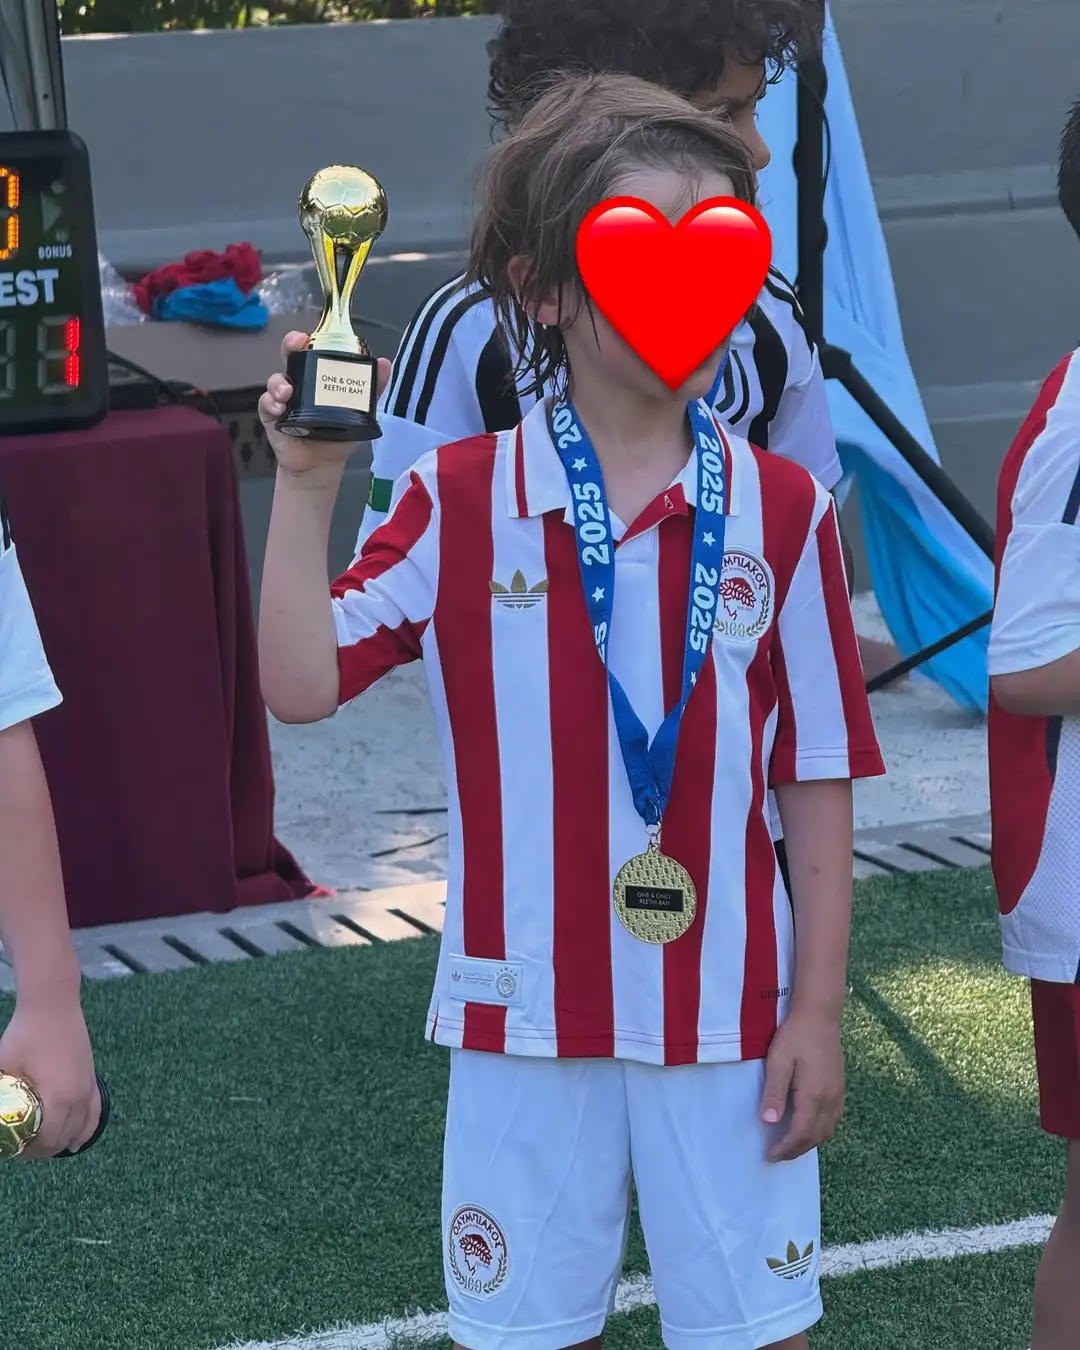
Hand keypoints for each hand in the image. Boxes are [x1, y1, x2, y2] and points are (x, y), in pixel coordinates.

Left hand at [0, 998, 98, 1157]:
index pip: (46, 1141)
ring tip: (41, 1145)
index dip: (27, 1151)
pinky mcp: (92, 1079)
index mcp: (59, 1097)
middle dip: (41, 1150)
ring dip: (61, 1142)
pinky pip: (94, 1113)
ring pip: (81, 1129)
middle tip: (20, 1147)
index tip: (11, 1149)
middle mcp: (79, 1097)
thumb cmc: (25, 1034)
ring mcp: (88, 1087)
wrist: (53, 1005)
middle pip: (62, 1139)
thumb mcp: (2, 1066)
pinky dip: (86, 1130)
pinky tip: (76, 1142)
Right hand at [258, 331, 391, 475]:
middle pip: (290, 356)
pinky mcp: (273, 416)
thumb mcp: (359, 410)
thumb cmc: (340, 433)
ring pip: (276, 380)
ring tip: (287, 392)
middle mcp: (299, 382)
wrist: (322, 464)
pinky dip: (271, 404)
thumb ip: (372, 388)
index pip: (310, 350)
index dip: (306, 339)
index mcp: (318, 376)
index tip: (307, 336)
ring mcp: (283, 398)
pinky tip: (280, 409)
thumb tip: (385, 363)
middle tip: (295, 345)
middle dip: (289, 346)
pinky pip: (266, 405)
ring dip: (279, 383)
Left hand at [759, 1008, 844, 1161]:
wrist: (820, 1015)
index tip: (770, 1156)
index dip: (785, 1148)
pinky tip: (809, 1127)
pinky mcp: (840, 1087)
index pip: (800, 1133)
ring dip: (810, 1143)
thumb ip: (774, 1092)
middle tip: (778, 1156)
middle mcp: (830, 1099)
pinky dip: (821, 1131)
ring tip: (791, 1145)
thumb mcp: (778, 1061)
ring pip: (828, 1130)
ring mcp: (838, 1094)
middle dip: (797, 1151)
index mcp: (814, 1095)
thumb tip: (768, 1122)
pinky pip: (834, 1119)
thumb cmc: (795, 1036)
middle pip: (816, 1137)